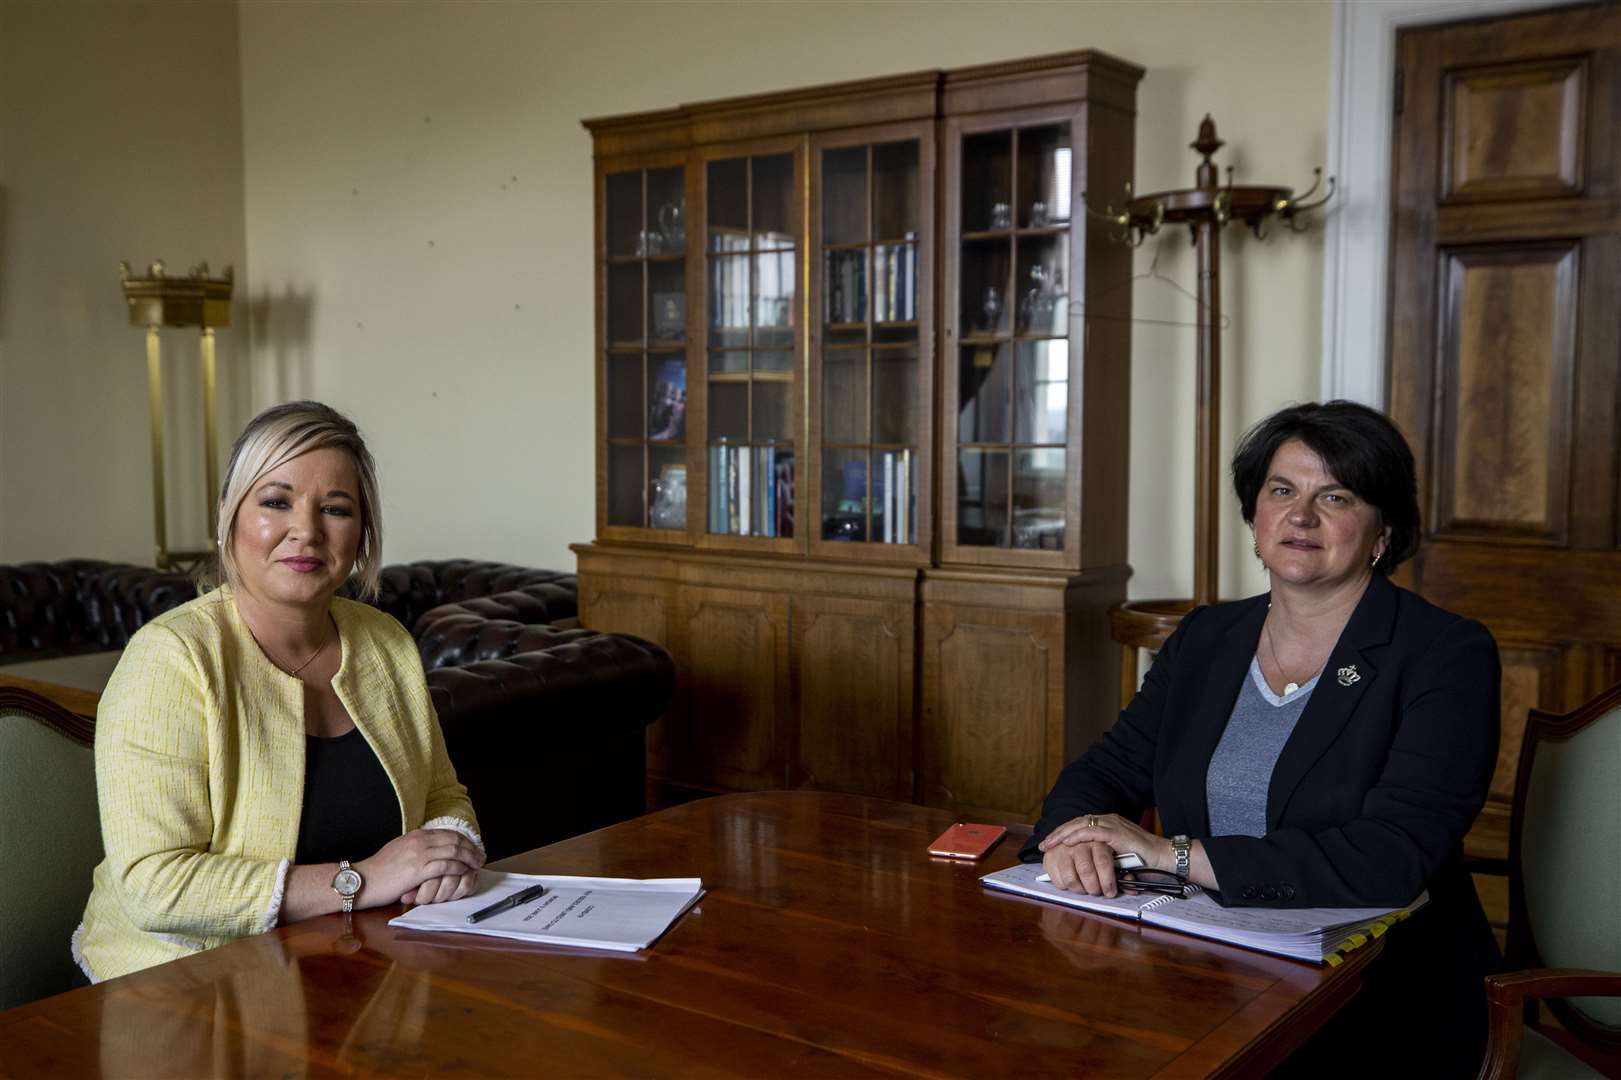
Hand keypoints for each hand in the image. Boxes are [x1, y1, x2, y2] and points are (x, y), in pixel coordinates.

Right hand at [356, 828, 483, 908]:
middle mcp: (419, 841)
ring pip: (453, 851)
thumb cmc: (380, 870)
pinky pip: (445, 865)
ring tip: (476, 864)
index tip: (471, 848)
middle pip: (454, 839)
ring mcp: (419, 854)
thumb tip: (430, 850)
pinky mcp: (418, 870)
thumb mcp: (399, 850)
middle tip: (479, 856)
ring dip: (468, 858)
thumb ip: (415, 847)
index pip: (447, 833)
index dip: (463, 840)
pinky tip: (464, 871)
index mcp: (416, 835)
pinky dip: (458, 868)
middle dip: (470, 848)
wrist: (363, 879)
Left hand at [1038, 812, 1174, 891]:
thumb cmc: (1144, 859)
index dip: (1063, 833)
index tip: (1049, 843)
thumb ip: (1103, 856)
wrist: (1163, 857)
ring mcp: (1112, 824)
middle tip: (1043, 844)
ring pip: (1080, 825)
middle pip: (1076, 823)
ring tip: (1050, 843)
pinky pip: (1092, 832)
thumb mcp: (1117, 856)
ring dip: (1063, 834)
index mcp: (1108, 824)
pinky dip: (1078, 836)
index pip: (1080, 825)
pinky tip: (1067, 842)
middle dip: (1058, 833)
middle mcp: (1108, 820)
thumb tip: (1085, 866)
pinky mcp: (1117, 832)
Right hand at [1042, 841, 1122, 895]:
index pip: (1102, 861)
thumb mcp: (1120, 854)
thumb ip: (1125, 871)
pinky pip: (1055, 875)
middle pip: (1085, 870)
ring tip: (1084, 891)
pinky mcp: (1051, 854)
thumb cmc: (1107, 849)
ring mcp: (1064, 848)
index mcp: (1099, 839)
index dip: (1107, 880)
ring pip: (1070, 876)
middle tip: (1098, 893)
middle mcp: (1080, 841)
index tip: (1111, 892)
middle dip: (1093, 887)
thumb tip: (1131, 889)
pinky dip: (1062, 884)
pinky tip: (1068, 886)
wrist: (1086, 833)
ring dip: (1079, 889)